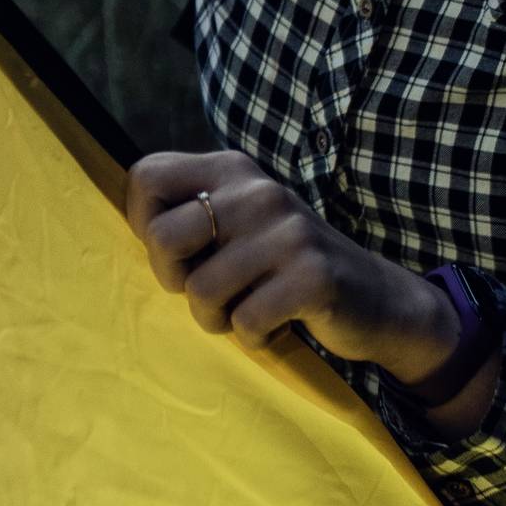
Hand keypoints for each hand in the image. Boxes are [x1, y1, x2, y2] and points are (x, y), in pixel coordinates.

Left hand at [124, 149, 459, 375]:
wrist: (375, 298)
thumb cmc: (283, 268)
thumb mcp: (237, 224)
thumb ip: (187, 214)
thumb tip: (129, 229)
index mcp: (231, 169)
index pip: (145, 176)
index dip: (142, 223)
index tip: (176, 251)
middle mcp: (258, 190)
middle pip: (163, 239)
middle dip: (174, 281)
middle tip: (210, 290)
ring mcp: (288, 232)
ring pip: (201, 292)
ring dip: (218, 319)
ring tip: (249, 309)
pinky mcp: (312, 276)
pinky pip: (245, 321)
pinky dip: (255, 336)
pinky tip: (280, 323)